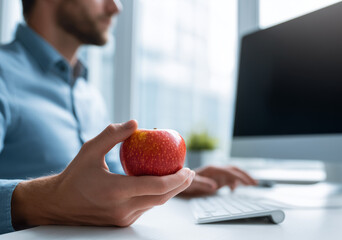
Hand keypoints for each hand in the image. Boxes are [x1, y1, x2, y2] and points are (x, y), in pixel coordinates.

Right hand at [11, 120, 194, 228]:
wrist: (58, 204)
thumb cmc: (74, 175)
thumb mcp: (90, 150)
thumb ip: (113, 135)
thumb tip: (135, 122)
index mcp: (115, 191)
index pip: (155, 187)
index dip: (176, 179)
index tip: (188, 169)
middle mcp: (121, 208)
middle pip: (161, 199)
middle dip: (181, 186)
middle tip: (190, 173)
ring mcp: (123, 218)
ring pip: (155, 205)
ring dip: (171, 192)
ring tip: (181, 177)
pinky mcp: (122, 222)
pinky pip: (146, 208)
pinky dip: (157, 196)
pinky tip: (162, 184)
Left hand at [178, 165, 257, 197]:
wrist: (179, 180)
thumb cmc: (185, 181)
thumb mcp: (192, 183)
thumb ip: (202, 183)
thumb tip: (215, 186)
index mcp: (212, 169)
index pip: (230, 172)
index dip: (239, 177)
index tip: (248, 182)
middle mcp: (217, 169)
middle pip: (235, 170)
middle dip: (245, 176)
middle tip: (254, 183)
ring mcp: (217, 174)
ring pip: (234, 173)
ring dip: (243, 178)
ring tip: (252, 184)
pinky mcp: (216, 178)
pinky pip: (229, 179)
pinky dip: (235, 183)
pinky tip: (234, 190)